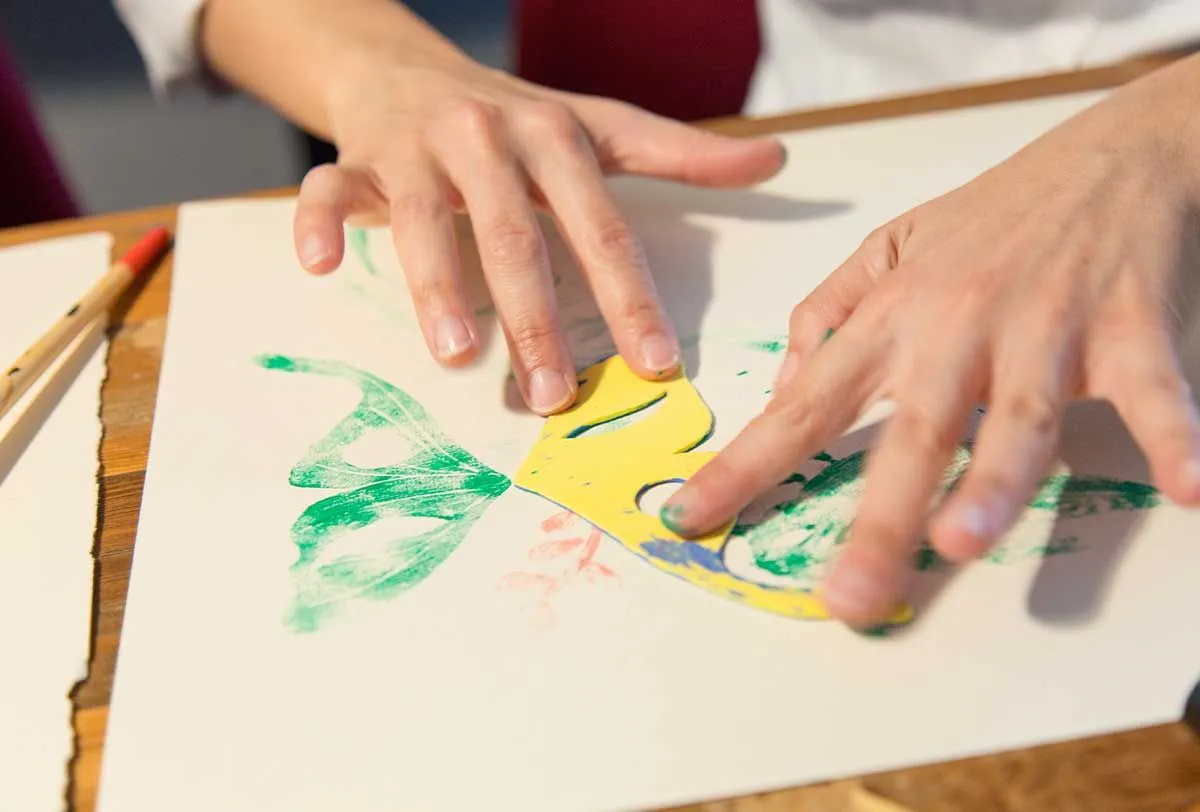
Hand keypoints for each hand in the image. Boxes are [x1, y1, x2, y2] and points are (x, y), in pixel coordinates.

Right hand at [291, 50, 783, 414]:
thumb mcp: (598, 129)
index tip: (654, 364)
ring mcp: (415, 148)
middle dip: (535, 320)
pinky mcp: (354, 157)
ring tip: (456, 355)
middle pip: (513, 236)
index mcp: (554, 137)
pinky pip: (327, 188)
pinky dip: (318, 222)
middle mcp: (486, 138)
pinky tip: (319, 266)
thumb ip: (681, 155)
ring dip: (437, 286)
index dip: (627, 295)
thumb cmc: (514, 119)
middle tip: (552, 396)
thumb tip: (776, 160)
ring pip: (423, 218)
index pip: (600, 226)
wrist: (408, 65)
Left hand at [662, 55, 1199, 626]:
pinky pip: (1153, 388)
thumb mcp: (888, 248)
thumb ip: (826, 315)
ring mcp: (1044, 326)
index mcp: (893, 316)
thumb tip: (780, 386)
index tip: (691, 520)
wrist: (1111, 154)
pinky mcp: (1130, 325)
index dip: (745, 464)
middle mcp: (957, 326)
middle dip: (875, 517)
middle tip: (845, 597)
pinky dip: (1174, 432)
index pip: (804, 403)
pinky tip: (1189, 485)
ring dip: (993, 479)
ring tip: (964, 539)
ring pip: (1017, 414)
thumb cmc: (991, 217)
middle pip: (911, 431)